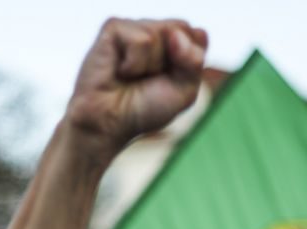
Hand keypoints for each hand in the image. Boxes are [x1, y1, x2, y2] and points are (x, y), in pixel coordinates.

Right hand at [66, 19, 206, 159]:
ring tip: (131, 76)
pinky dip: (135, 64)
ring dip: (150, 66)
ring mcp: (133, 27)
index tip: (170, 81)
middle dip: (172, 62)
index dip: (188, 62)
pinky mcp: (113, 28)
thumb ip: (194, 61)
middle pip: (181, 28)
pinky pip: (141, 40)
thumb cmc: (144, 109)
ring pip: (161, 33)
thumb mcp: (184, 91)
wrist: (109, 123)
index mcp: (173, 43)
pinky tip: (120, 71)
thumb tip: (175, 34)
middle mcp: (153, 30)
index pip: (197, 35)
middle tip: (149, 79)